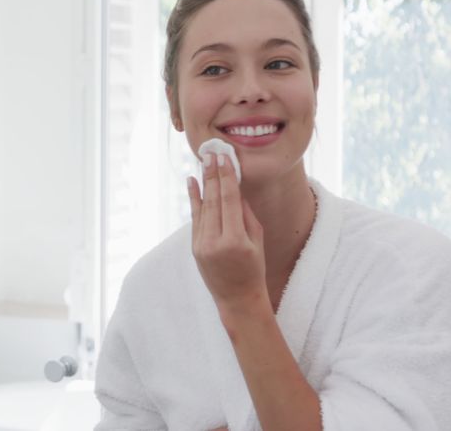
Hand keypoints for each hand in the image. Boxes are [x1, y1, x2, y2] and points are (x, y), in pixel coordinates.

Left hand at [187, 153, 267, 309]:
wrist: (237, 299)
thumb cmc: (254, 269)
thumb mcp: (257, 240)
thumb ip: (245, 214)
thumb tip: (234, 187)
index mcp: (236, 241)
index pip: (229, 201)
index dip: (226, 177)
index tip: (224, 157)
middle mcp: (215, 242)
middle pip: (214, 200)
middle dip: (213, 174)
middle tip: (211, 152)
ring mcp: (201, 245)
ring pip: (203, 207)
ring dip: (203, 182)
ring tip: (204, 161)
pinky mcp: (194, 247)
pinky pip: (195, 218)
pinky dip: (194, 199)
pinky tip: (193, 182)